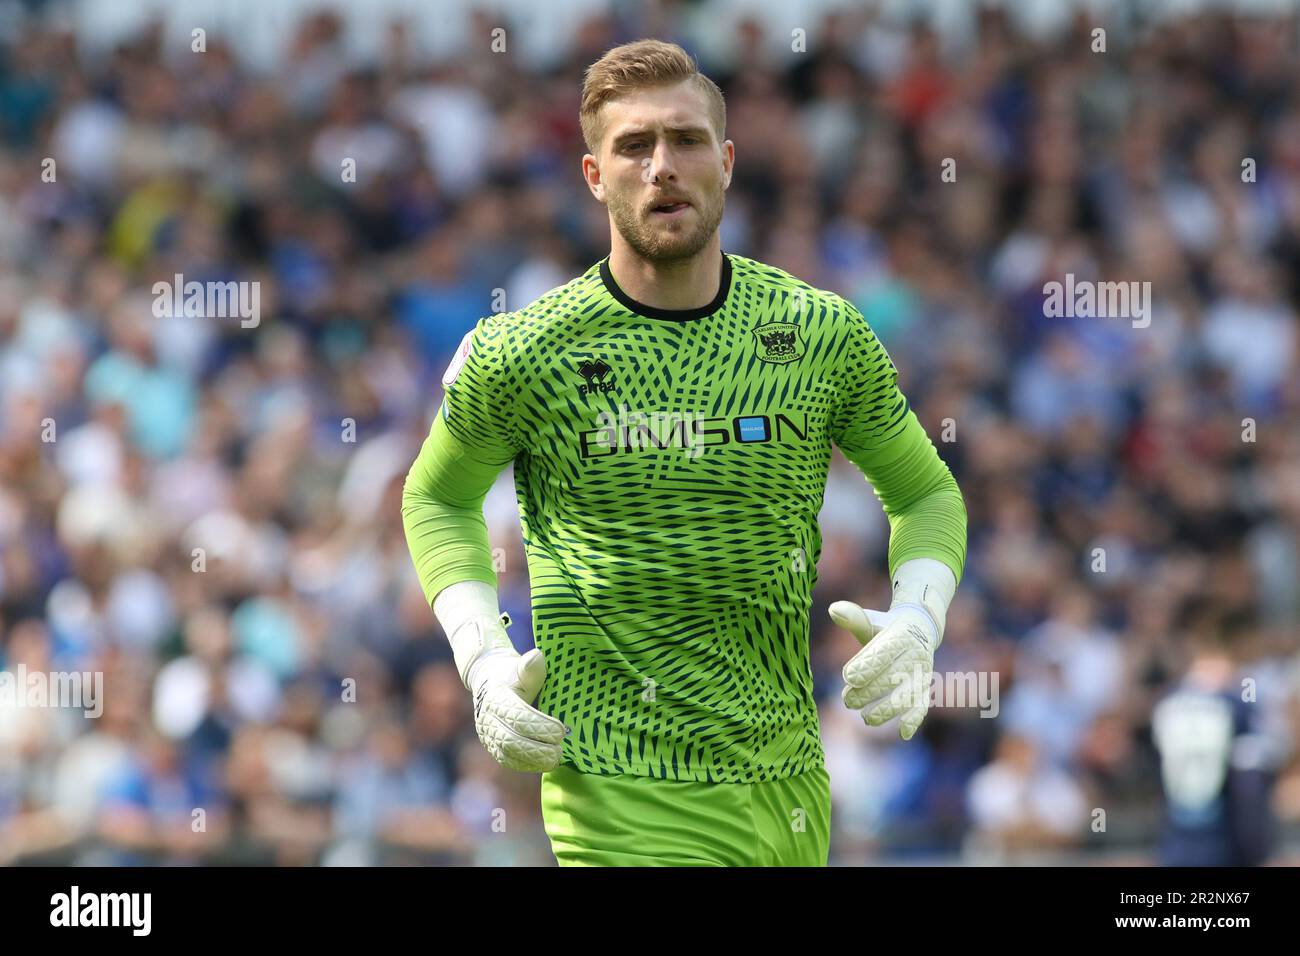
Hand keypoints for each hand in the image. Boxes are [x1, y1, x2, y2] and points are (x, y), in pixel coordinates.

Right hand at [461, 619, 566, 771]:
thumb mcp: (521, 666)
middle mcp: (488, 719)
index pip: (519, 717)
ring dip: (533, 760)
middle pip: (512, 741)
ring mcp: (487, 734)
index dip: (540, 726)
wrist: (488, 680)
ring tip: (556, 759)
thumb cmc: (512, 672)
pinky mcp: (491, 745)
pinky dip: (526, 764)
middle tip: (560, 750)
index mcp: (496, 698)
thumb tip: (537, 656)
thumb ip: (530, 666)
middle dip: (538, 749)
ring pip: (508, 754)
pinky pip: (507, 760)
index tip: (561, 730)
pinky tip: (544, 763)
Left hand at [829, 601, 938, 740]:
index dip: (866, 665)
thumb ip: (853, 617)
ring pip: (906, 696)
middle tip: (847, 700)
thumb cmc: (885, 627)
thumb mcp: (871, 619)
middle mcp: (915, 655)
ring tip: (866, 718)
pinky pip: (922, 706)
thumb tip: (832, 609)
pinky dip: (914, 720)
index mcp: (901, 635)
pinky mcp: (923, 689)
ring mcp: (921, 674)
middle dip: (868, 692)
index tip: (848, 677)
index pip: (884, 652)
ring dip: (886, 710)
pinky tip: (903, 734)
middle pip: (892, 677)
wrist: (919, 627)